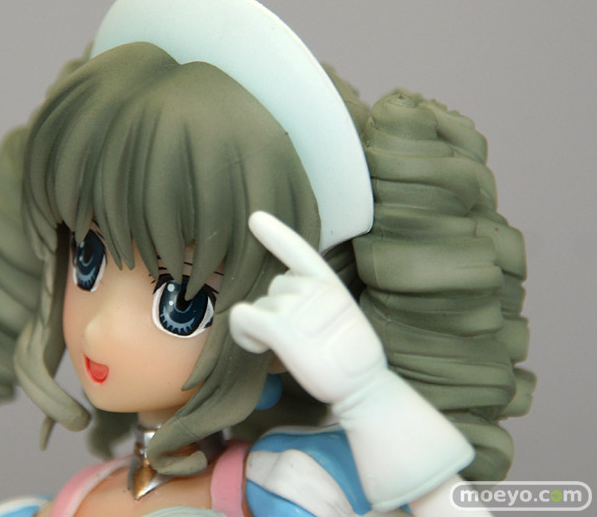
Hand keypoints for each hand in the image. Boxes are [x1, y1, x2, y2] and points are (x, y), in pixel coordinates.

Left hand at [230, 211, 474, 510]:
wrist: (361, 386)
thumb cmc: (348, 360)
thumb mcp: (338, 320)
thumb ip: (314, 303)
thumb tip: (281, 304)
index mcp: (330, 284)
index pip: (300, 250)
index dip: (276, 233)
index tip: (255, 217)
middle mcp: (316, 288)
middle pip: (274, 285)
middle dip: (276, 309)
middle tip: (292, 339)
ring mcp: (299, 306)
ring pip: (259, 303)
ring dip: (262, 326)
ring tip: (281, 349)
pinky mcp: (282, 327)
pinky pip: (243, 318)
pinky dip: (243, 333)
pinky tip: (258, 347)